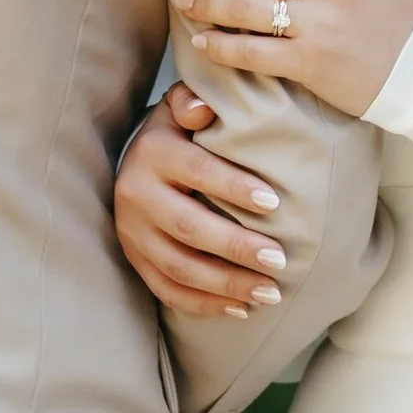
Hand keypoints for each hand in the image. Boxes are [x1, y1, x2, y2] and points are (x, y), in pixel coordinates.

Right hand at [115, 86, 288, 320]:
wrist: (134, 163)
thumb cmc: (177, 134)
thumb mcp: (180, 110)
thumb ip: (192, 102)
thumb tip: (203, 107)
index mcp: (152, 153)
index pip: (197, 171)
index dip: (235, 188)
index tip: (275, 203)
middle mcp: (135, 194)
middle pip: (189, 228)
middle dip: (237, 247)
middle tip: (280, 260)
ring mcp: (133, 233)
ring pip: (180, 267)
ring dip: (227, 284)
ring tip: (271, 292)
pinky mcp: (135, 260)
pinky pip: (168, 290)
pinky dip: (205, 304)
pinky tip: (242, 309)